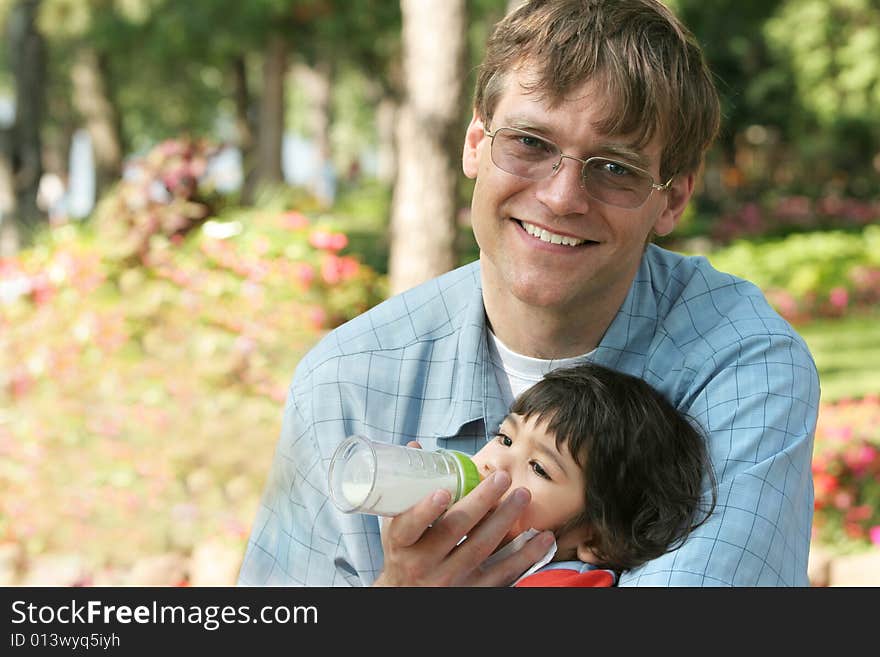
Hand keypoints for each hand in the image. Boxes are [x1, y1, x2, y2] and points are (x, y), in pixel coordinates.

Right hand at [372, 442, 554, 585]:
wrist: (405, 596)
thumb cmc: (403, 554)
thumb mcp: (394, 527)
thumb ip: (406, 490)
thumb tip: (415, 447)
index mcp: (401, 544)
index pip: (409, 526)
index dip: (425, 510)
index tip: (443, 492)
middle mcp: (423, 564)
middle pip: (455, 530)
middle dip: (481, 502)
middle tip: (502, 478)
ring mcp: (449, 580)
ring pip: (481, 548)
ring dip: (505, 520)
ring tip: (522, 495)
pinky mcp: (472, 592)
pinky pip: (503, 574)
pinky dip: (525, 556)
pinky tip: (542, 539)